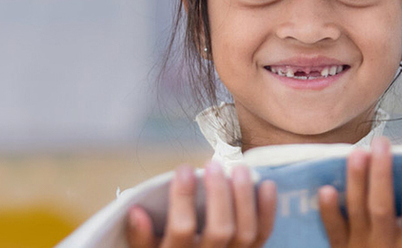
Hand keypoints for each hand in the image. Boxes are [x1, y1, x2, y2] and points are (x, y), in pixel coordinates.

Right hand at [126, 162, 276, 247]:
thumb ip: (140, 236)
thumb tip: (135, 210)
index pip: (182, 229)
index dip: (182, 199)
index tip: (182, 169)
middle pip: (220, 229)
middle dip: (219, 194)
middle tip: (214, 164)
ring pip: (245, 232)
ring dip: (244, 197)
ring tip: (239, 168)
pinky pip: (263, 235)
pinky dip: (267, 210)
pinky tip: (266, 184)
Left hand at [318, 138, 401, 247]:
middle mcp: (386, 245)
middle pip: (382, 207)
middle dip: (381, 175)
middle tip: (381, 143)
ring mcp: (361, 247)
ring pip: (357, 212)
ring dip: (356, 183)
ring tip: (358, 152)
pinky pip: (333, 231)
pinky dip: (329, 212)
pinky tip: (326, 189)